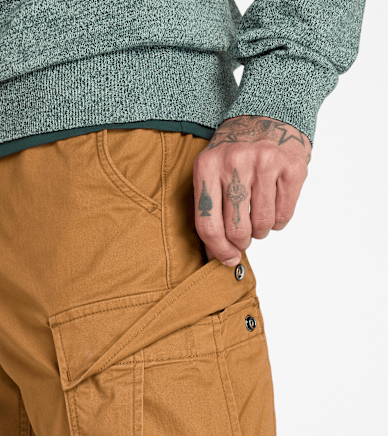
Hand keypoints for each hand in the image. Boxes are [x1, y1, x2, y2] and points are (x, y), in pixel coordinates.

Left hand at [193, 115, 310, 265]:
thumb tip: (219, 254)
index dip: (218, 249)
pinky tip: (274, 210)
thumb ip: (209, 207)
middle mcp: (235, 163)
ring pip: (262, 224)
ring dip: (260, 232)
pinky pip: (284, 213)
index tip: (227, 259)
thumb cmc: (234, 151)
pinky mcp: (292, 166)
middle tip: (244, 238)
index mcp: (207, 167)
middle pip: (236, 228)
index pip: (207, 224)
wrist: (268, 111)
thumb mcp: (210, 169)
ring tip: (258, 222)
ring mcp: (266, 163)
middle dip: (241, 242)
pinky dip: (279, 221)